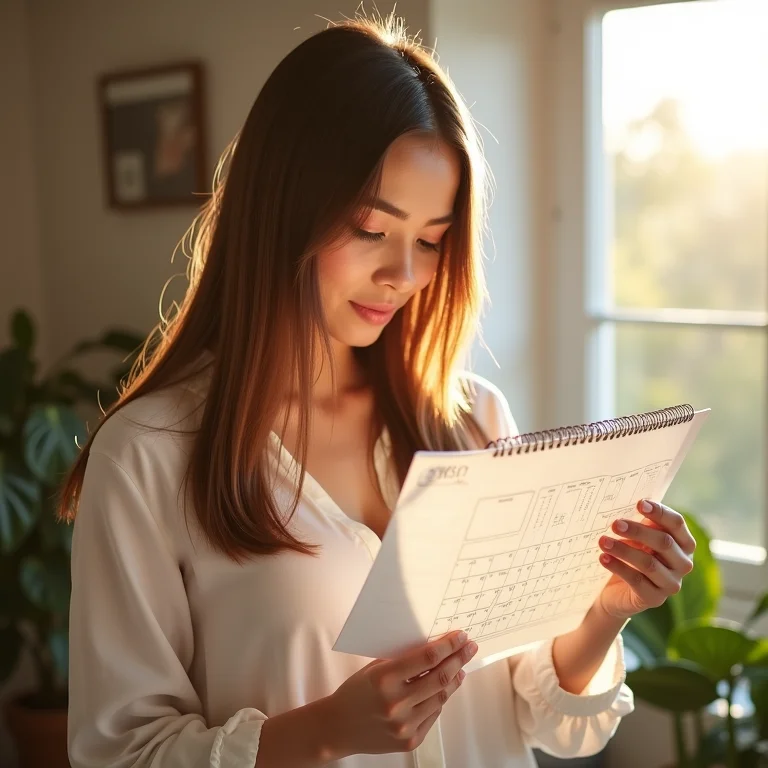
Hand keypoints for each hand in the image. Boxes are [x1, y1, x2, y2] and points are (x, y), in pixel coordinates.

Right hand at [325, 630, 477, 758]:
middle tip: (469, 648)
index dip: (448, 646)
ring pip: (440, 697)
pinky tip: (444, 689)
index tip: (460, 636)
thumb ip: (402, 660)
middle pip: (439, 677)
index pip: (427, 658)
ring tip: (460, 668)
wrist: (338, 728)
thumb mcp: (375, 668)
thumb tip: (435, 648)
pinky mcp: (410, 741)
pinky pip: (433, 716)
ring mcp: (404, 725)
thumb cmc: (355, 693)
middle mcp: (396, 703)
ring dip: (454, 680)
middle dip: (458, 659)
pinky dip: (440, 700)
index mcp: (385, 679)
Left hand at [596, 499, 695, 619]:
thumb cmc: (629, 554)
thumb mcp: (635, 536)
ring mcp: (671, 583)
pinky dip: (618, 567)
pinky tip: (603, 558)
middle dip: (638, 531)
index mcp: (683, 543)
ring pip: (649, 563)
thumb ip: (639, 521)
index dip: (660, 512)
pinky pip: (637, 581)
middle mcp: (683, 563)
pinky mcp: (655, 599)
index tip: (639, 503)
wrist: (614, 591)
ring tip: (602, 541)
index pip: (677, 523)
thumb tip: (624, 501)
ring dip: (623, 550)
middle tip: (615, 524)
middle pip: (664, 542)